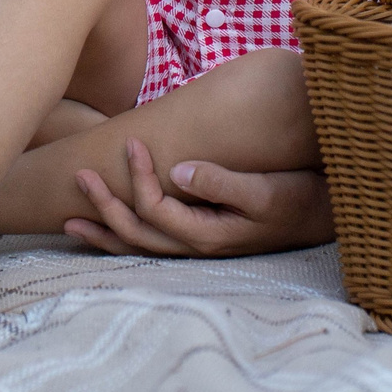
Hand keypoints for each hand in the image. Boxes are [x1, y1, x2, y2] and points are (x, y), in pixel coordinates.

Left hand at [64, 138, 333, 256]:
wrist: (320, 215)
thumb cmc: (294, 197)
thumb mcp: (263, 190)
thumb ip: (220, 182)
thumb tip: (178, 170)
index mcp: (209, 233)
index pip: (156, 210)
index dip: (137, 179)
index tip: (131, 144)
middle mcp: (197, 246)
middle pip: (137, 233)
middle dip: (104, 207)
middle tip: (79, 176)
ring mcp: (197, 246)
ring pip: (140, 246)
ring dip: (105, 230)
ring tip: (70, 220)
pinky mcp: (201, 239)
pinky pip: (152, 244)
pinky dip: (123, 238)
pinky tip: (105, 228)